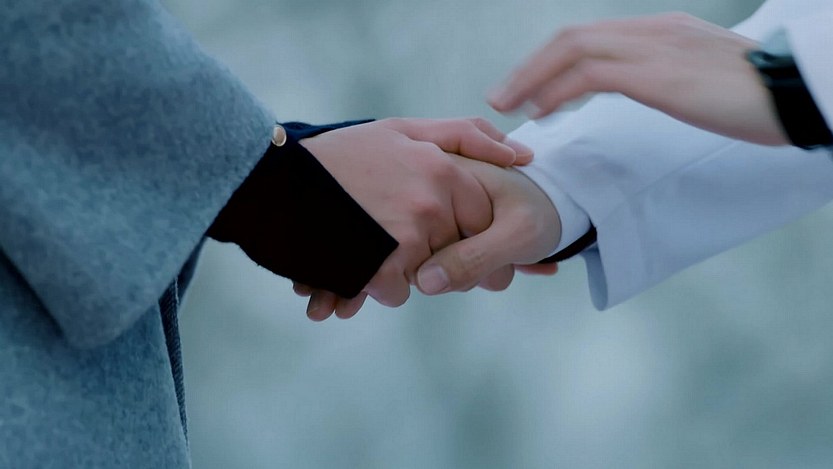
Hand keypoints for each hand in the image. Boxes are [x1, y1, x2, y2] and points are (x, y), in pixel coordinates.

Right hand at [296, 118, 533, 319]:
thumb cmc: (342, 153)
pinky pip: (398, 291)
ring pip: (428, 276)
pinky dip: (378, 286)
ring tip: (370, 248)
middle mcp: (432, 203)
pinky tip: (357, 265)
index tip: (443, 236)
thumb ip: (463, 135)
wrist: (275, 180)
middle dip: (434, 256)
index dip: (467, 233)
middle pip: (458, 252)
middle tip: (397, 241)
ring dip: (403, 271)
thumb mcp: (402, 129)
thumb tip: (519, 154)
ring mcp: (405, 235)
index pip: (483, 219)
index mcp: (443, 170)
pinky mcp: (379, 264)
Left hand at [488, 13, 788, 145]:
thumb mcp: (699, 78)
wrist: (794, 95)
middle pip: (571, 39)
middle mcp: (650, 33)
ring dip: (532, 78)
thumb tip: (642, 88)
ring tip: (507, 105)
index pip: (589, 39)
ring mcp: (653, 49)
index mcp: (659, 33)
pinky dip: (557, 91)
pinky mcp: (657, 74)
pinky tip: (540, 111)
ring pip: (573, 51)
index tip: (527, 89)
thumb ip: (665, 76)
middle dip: (530, 67)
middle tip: (502, 97)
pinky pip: (591, 76)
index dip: (549, 62)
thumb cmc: (752, 96)